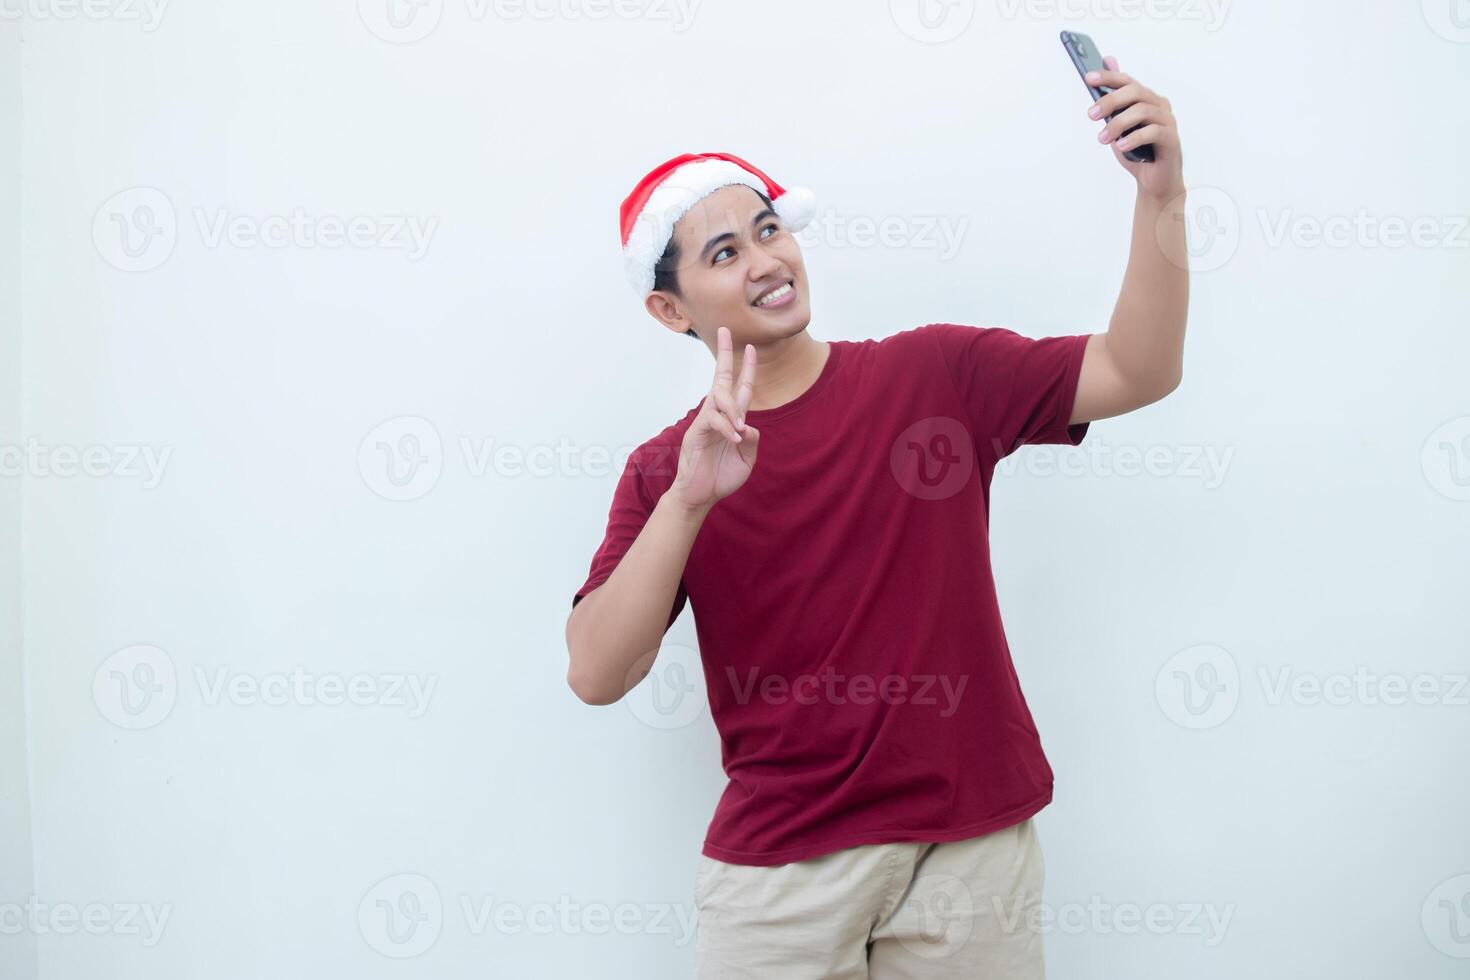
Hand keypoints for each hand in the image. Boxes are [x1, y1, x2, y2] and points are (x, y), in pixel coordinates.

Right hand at [668, 326, 759, 513]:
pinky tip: (734, 438)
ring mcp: (705, 423)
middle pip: (722, 379)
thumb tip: (750, 425)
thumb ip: (751, 442)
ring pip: (719, 398)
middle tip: (727, 332)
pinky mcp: (696, 433)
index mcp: (731, 420)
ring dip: (733, 409)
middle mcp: (717, 416)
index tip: (751, 348)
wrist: (699, 497)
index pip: (740, 389)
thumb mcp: (746, 460)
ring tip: (740, 429)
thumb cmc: (721, 478)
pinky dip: (726, 427)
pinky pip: (712, 420)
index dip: (746, 369)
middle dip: (725, 355)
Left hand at [1086, 55, 1184, 200]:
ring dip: (1118, 124)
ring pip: (1143, 111)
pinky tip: (1121, 146)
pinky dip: (1134, 138)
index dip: (1108, 77)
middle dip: (1110, 101)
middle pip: (1135, 92)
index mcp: (1147, 99)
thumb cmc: (1137, 152)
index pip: (1128, 82)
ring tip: (1102, 139)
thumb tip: (1105, 70)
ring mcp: (1168, 121)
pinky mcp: (1171, 139)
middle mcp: (1159, 106)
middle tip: (1091, 115)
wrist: (1153, 181)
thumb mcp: (1118, 128)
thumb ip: (1112, 105)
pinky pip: (1153, 132)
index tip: (1088, 78)